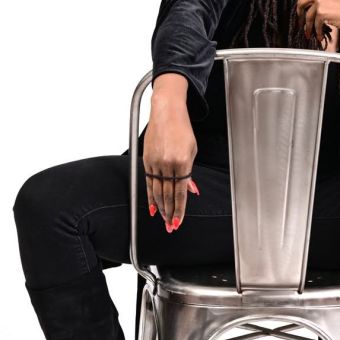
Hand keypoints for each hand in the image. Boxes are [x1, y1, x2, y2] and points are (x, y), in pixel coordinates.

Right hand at [143, 96, 198, 231]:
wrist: (166, 112)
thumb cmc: (182, 129)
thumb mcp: (192, 151)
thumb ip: (190, 173)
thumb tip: (191, 190)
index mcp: (182, 162)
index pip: (180, 192)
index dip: (179, 209)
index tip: (178, 221)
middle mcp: (168, 163)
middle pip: (167, 195)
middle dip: (169, 213)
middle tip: (170, 227)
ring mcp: (155, 162)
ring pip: (157, 191)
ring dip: (160, 208)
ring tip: (163, 220)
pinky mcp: (146, 160)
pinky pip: (149, 182)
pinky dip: (151, 196)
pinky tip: (152, 207)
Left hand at [295, 0, 339, 49]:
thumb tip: (314, 7)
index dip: (307, 5)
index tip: (306, 14)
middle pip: (302, 2)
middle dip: (300, 14)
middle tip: (301, 24)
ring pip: (307, 15)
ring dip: (308, 27)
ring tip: (310, 34)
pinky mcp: (321, 11)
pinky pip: (314, 25)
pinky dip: (316, 32)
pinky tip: (320, 37)